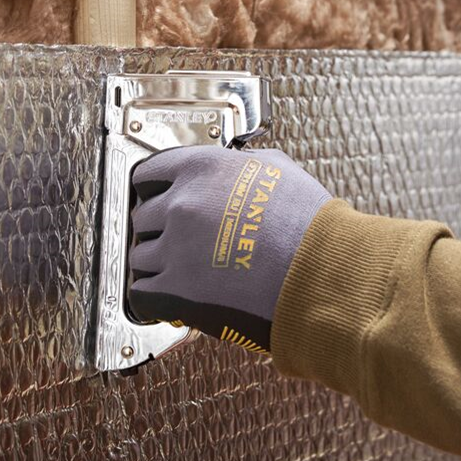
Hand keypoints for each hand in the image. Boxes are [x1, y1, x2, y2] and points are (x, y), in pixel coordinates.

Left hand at [129, 145, 331, 353]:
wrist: (320, 272)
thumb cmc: (309, 224)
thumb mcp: (277, 168)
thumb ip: (242, 163)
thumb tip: (236, 163)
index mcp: (201, 169)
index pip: (147, 174)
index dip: (153, 190)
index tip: (156, 199)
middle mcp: (181, 205)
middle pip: (143, 217)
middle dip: (160, 229)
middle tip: (180, 240)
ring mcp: (175, 249)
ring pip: (140, 256)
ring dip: (158, 264)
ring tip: (183, 271)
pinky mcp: (176, 291)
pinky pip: (142, 293)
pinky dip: (152, 297)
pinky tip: (169, 296)